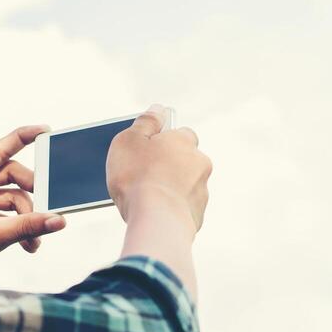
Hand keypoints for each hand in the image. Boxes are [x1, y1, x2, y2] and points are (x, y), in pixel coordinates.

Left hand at [0, 124, 65, 277]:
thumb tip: (58, 220)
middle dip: (30, 195)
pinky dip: (20, 228)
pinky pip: (9, 215)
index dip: (21, 139)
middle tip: (47, 208)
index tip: (45, 131)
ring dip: (27, 218)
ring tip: (33, 241)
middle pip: (10, 176)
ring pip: (13, 198)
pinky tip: (29, 245)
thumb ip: (26, 226)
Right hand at [106, 105, 212, 230]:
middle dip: (168, 166)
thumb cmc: (138, 178)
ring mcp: (201, 191)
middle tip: (143, 176)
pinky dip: (172, 209)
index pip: (180, 133)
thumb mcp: (130, 140)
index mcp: (184, 141)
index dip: (162, 140)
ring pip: (185, 185)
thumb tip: (158, 109)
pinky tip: (154, 214)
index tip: (147, 149)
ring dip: (170, 188)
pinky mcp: (197, 216)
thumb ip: (146, 122)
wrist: (157, 221)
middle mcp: (199, 163)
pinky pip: (183, 208)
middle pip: (184, 160)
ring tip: (146, 199)